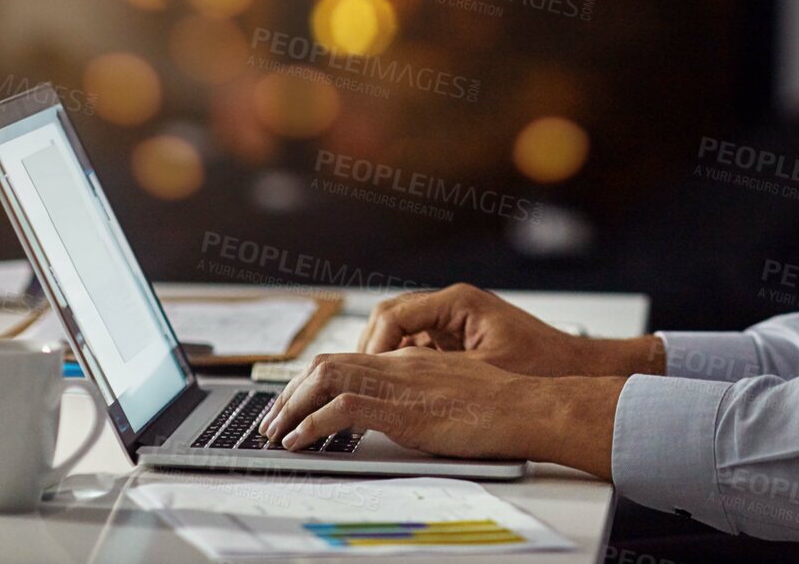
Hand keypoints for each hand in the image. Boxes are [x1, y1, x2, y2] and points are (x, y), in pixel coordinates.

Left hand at [257, 347, 623, 476]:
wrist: (527, 405)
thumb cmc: (504, 406)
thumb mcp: (456, 394)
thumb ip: (424, 397)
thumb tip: (402, 416)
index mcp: (413, 359)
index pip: (350, 358)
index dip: (314, 379)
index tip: (296, 402)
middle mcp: (400, 363)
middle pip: (328, 362)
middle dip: (290, 391)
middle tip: (270, 419)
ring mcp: (399, 382)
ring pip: (325, 378)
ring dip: (290, 405)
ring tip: (273, 430)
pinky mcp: (400, 407)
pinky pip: (340, 408)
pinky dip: (309, 424)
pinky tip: (297, 440)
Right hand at [357, 282, 662, 377]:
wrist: (576, 369)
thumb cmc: (541, 365)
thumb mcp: (484, 371)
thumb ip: (436, 371)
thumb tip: (392, 378)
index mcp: (458, 302)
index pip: (394, 315)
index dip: (373, 346)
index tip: (366, 373)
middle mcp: (452, 305)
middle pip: (391, 319)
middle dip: (370, 349)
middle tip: (359, 381)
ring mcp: (454, 321)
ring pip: (400, 333)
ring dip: (383, 358)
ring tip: (372, 389)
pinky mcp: (457, 339)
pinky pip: (417, 346)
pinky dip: (401, 364)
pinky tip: (396, 391)